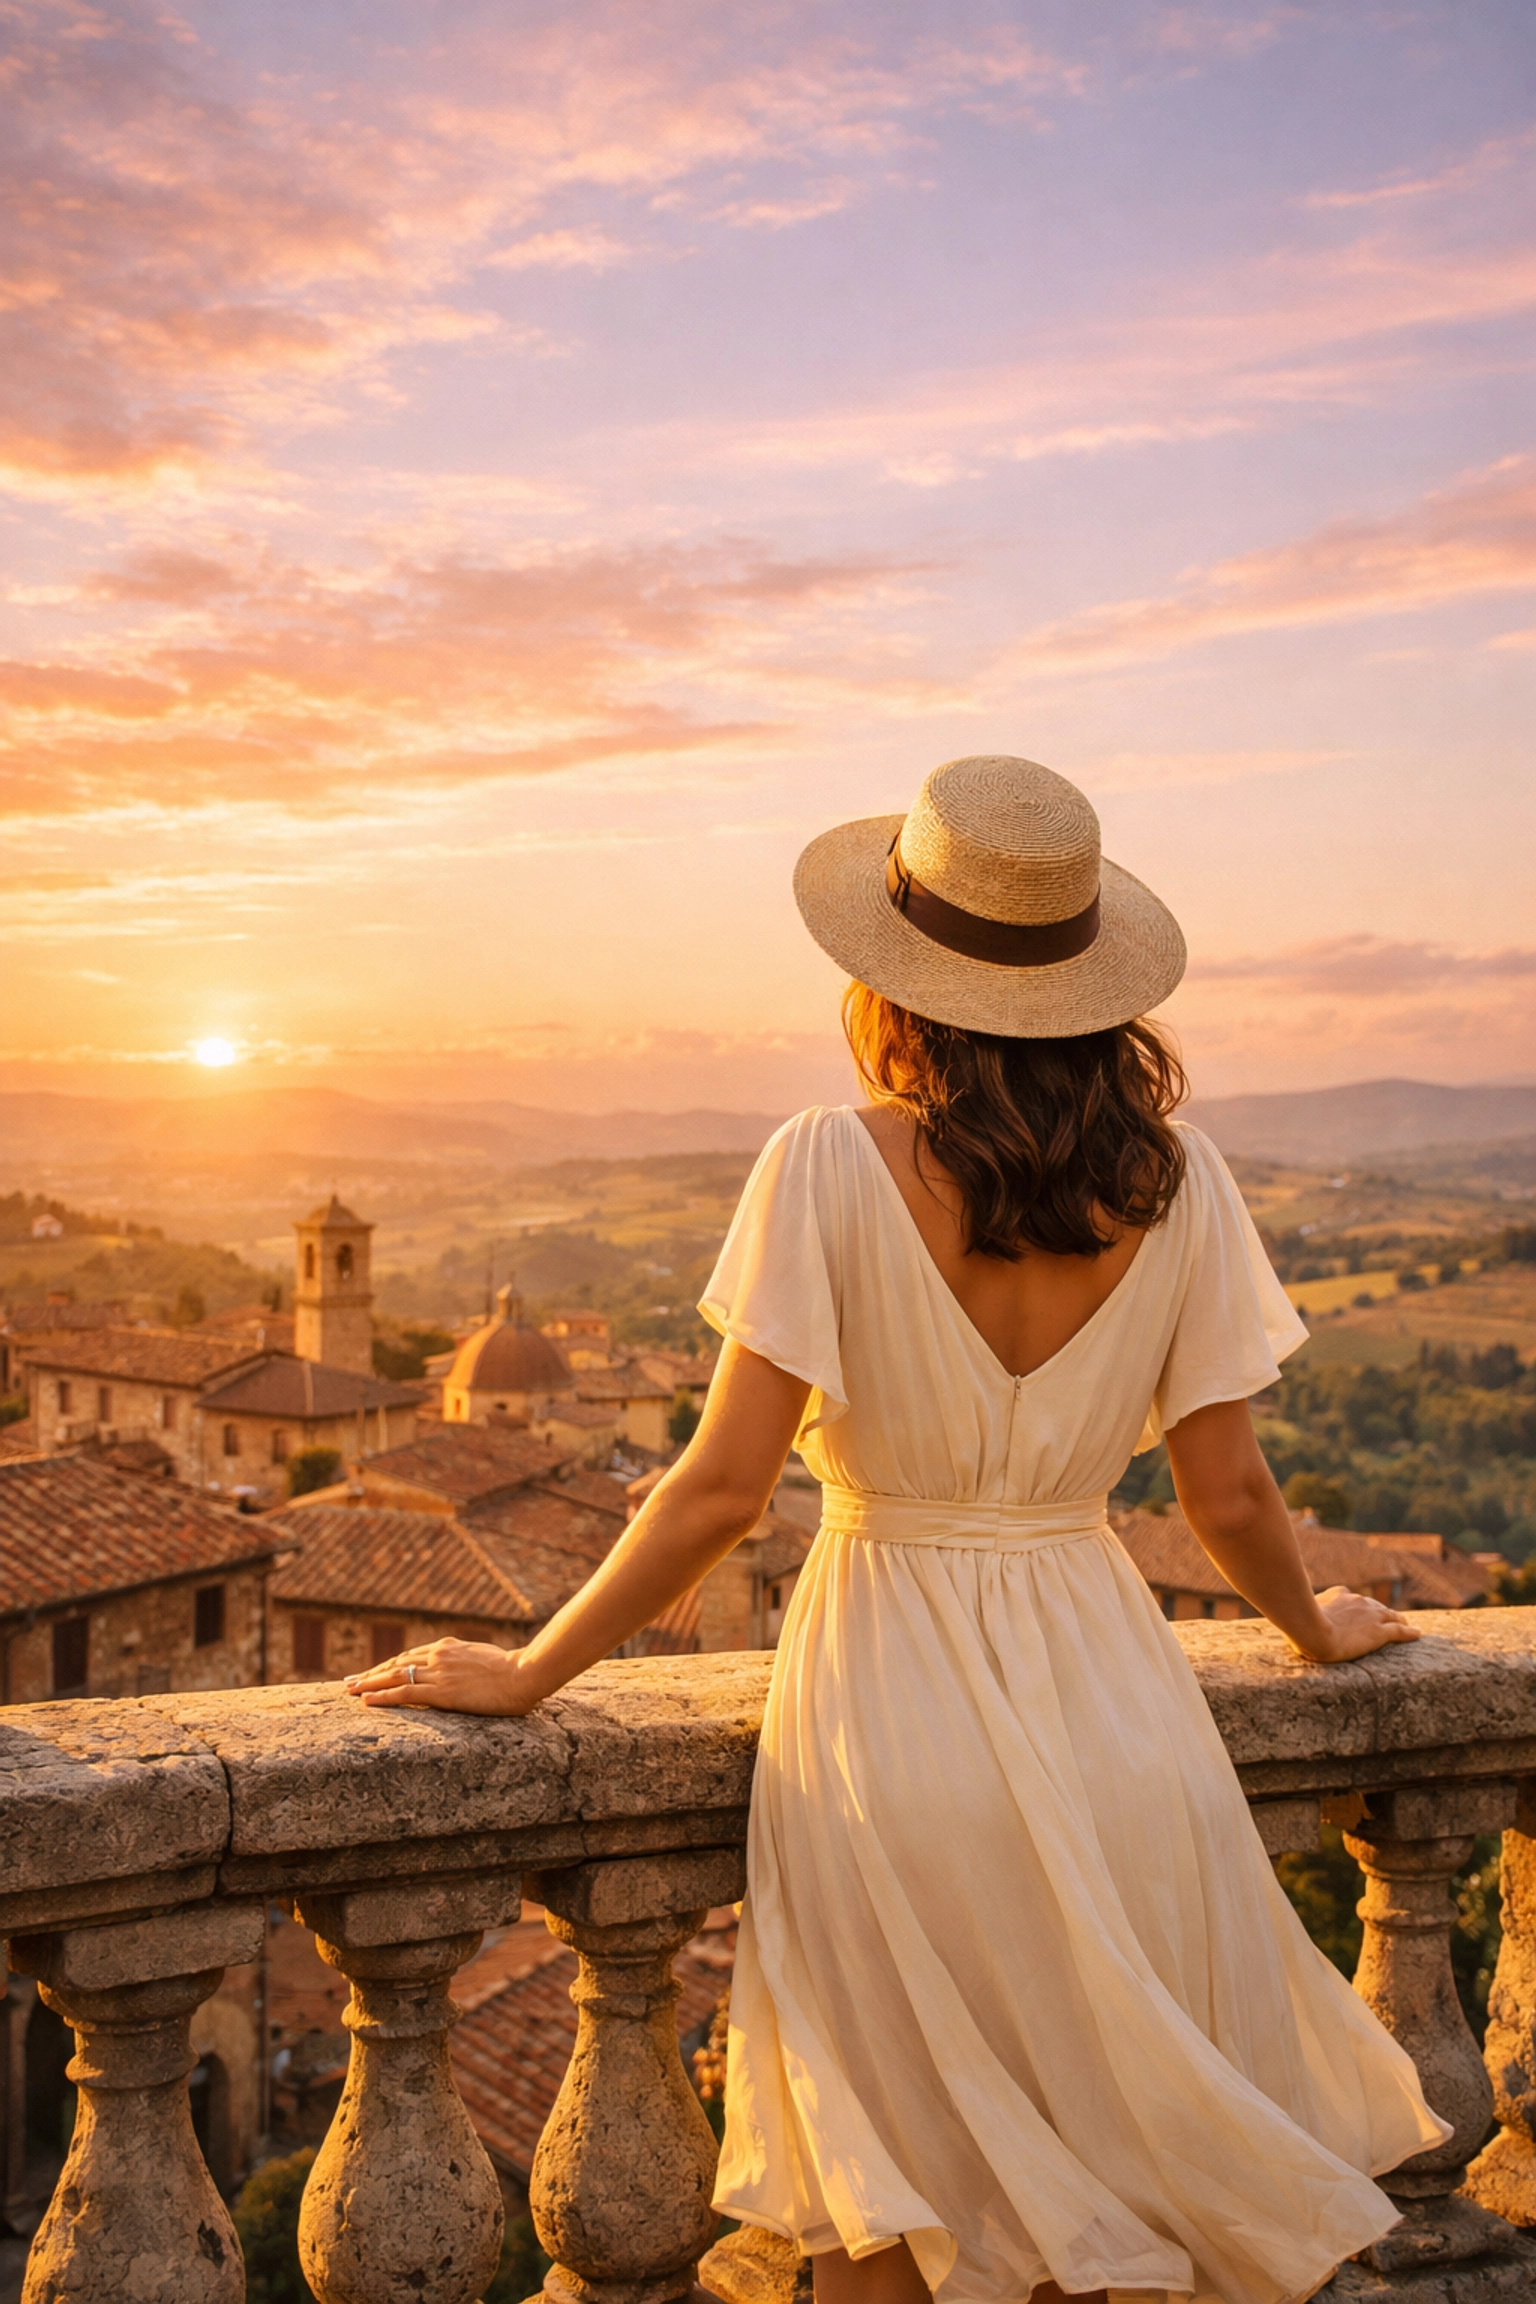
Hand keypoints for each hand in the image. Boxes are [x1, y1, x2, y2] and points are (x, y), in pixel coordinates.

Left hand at [343, 1638, 536, 1714]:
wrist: (523, 1674)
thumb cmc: (513, 1669)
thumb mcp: (483, 1658)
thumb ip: (466, 1661)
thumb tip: (463, 1669)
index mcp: (448, 1647)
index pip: (409, 1656)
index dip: (388, 1664)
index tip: (372, 1671)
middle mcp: (438, 1656)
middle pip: (395, 1663)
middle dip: (370, 1673)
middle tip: (348, 1681)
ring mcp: (438, 1673)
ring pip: (393, 1676)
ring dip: (368, 1683)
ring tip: (348, 1690)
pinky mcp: (441, 1692)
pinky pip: (404, 1694)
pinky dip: (382, 1696)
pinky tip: (365, 1701)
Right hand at [1295, 1585, 1421, 1663]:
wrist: (1311, 1631)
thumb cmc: (1299, 1623)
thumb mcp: (1298, 1612)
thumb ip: (1299, 1610)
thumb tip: (1284, 1608)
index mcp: (1339, 1595)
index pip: (1352, 1598)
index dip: (1358, 1605)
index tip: (1359, 1610)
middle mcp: (1357, 1601)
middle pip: (1375, 1606)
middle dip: (1381, 1612)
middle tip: (1388, 1618)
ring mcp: (1370, 1616)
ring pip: (1391, 1616)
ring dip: (1399, 1620)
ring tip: (1407, 1624)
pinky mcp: (1379, 1633)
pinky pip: (1399, 1631)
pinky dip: (1410, 1632)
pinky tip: (1417, 1634)